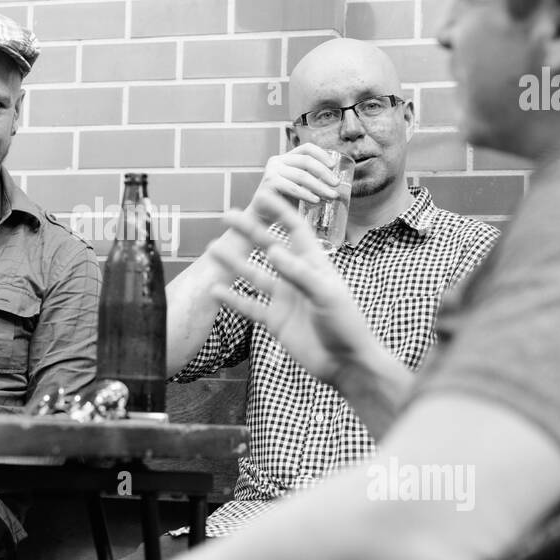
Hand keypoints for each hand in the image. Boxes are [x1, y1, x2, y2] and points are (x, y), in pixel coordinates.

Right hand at [206, 194, 374, 389]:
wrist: (346, 364)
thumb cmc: (346, 325)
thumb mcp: (326, 295)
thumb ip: (299, 273)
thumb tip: (273, 250)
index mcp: (314, 265)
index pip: (295, 230)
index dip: (280, 211)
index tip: (262, 195)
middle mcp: (296, 278)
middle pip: (268, 247)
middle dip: (249, 230)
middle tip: (226, 216)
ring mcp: (284, 299)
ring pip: (253, 275)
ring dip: (234, 262)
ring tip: (214, 248)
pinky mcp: (275, 320)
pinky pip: (249, 306)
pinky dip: (232, 299)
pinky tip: (215, 290)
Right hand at [245, 144, 342, 223]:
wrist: (262, 216)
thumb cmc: (283, 201)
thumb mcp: (299, 185)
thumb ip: (311, 178)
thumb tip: (335, 181)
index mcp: (285, 158)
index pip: (306, 148)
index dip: (322, 154)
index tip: (334, 165)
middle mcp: (276, 161)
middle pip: (306, 161)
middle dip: (324, 172)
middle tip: (337, 184)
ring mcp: (271, 172)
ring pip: (301, 175)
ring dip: (319, 186)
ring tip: (331, 195)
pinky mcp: (269, 184)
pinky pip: (292, 187)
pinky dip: (306, 194)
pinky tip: (316, 200)